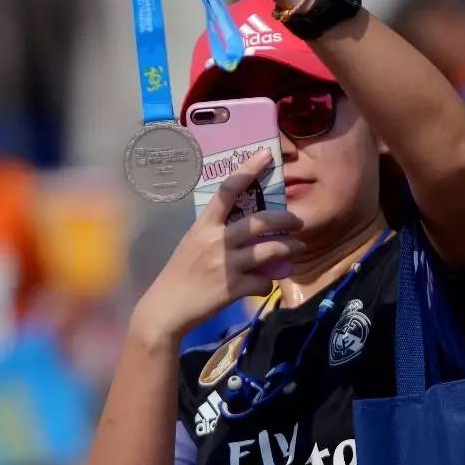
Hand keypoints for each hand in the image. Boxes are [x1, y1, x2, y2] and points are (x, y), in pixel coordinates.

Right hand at [133, 151, 303, 340]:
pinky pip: (263, 281)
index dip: (248, 170)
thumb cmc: (179, 274)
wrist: (165, 309)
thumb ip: (217, 234)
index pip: (227, 191)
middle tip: (298, 221)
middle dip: (285, 219)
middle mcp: (215, 241)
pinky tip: (266, 282)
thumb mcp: (193, 244)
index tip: (266, 155)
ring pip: (269, 251)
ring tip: (298, 248)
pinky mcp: (232, 289)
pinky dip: (268, 282)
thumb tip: (246, 232)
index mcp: (204, 226)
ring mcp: (224, 265)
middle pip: (260, 221)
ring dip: (289, 249)